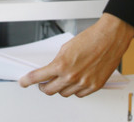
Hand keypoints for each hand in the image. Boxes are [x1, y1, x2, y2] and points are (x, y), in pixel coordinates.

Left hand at [19, 14, 133, 97]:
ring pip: (64, 94)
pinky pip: (79, 95)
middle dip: (44, 86)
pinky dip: (75, 90)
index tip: (23, 82)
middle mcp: (72, 76)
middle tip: (42, 82)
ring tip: (62, 79)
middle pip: (50, 90)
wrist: (110, 38)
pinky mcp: (94, 87)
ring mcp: (83, 83)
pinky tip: (75, 82)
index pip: (39, 76)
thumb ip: (58, 61)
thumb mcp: (67, 47)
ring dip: (60, 88)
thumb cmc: (91, 38)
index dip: (28, 80)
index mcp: (62, 64)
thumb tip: (52, 69)